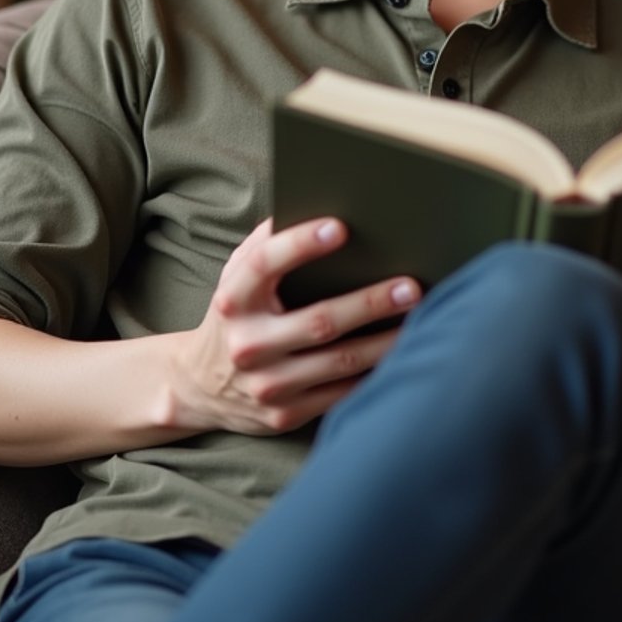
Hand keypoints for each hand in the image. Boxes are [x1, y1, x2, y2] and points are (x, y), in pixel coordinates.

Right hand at [161, 217, 420, 436]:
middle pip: (319, 321)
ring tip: (421, 319)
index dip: (300, 244)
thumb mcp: (236, 277)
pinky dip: (376, 374)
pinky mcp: (285, 414)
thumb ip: (267, 243)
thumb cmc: (234, 315)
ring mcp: (267, 385)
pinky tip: (405, 355)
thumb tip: (317, 206)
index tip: (340, 226)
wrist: (199, 386)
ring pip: (340, 362)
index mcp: (233, 301)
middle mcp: (247, 345)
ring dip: (387, 341)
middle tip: (412, 285)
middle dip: (370, 303)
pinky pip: (342, 394)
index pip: (264, 264)